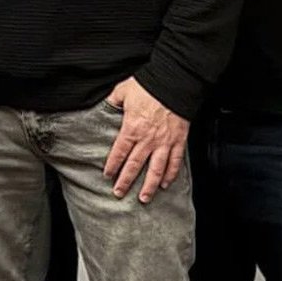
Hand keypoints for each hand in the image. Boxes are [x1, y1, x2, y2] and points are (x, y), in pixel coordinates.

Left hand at [101, 77, 188, 203]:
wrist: (174, 82)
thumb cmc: (148, 85)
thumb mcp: (123, 91)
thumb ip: (112, 101)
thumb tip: (102, 106)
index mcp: (132, 128)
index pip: (119, 152)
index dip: (112, 165)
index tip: (107, 176)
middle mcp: (147, 139)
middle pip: (135, 165)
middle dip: (126, 182)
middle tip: (119, 194)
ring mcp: (164, 142)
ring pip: (156, 169)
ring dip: (149, 186)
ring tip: (143, 198)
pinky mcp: (179, 141)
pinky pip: (175, 162)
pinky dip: (171, 175)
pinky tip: (166, 184)